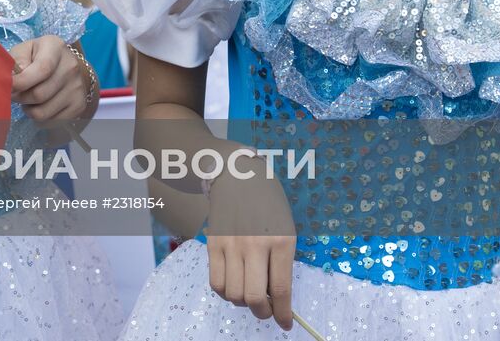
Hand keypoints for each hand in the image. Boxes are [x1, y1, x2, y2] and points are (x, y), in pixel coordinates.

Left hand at [9, 36, 91, 124]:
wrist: (67, 67)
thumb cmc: (38, 57)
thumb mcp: (24, 50)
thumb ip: (16, 60)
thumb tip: (14, 80)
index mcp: (55, 47)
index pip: (42, 69)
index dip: (21, 82)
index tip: (9, 86)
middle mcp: (71, 67)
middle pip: (39, 94)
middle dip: (20, 97)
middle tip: (15, 93)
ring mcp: (77, 88)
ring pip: (42, 112)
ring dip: (28, 109)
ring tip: (27, 99)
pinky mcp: (78, 106)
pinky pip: (50, 122)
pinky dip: (39, 118)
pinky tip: (40, 105)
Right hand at [206, 156, 297, 330]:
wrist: (237, 176)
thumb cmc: (268, 204)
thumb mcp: (286, 230)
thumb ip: (282, 262)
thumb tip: (277, 297)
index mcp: (281, 241)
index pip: (280, 289)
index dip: (284, 313)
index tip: (285, 323)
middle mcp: (255, 245)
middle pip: (254, 298)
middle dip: (263, 313)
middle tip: (267, 311)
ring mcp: (231, 245)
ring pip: (233, 294)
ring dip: (243, 303)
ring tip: (249, 293)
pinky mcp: (213, 245)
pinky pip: (215, 282)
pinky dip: (225, 292)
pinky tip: (233, 285)